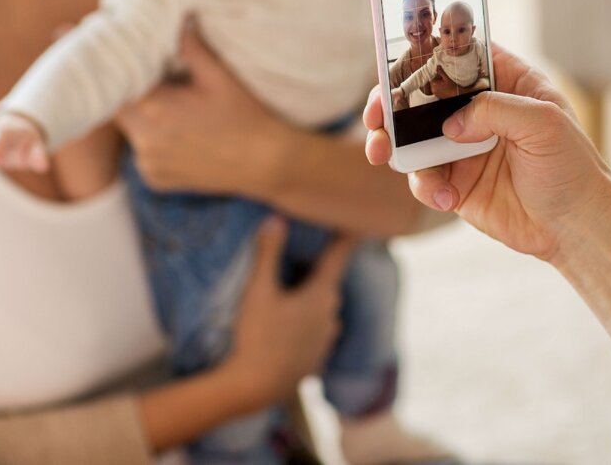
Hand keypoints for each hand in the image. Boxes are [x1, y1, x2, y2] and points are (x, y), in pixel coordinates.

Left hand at [116, 26, 288, 194]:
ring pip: (132, 130)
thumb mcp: (220, 76)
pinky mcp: (155, 179)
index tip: (140, 62)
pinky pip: (143, 153)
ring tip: (177, 112)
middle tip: (163, 85)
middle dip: (136, 93)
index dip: (125, 69)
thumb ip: (191, 47)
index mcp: (155, 108)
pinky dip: (154, 143)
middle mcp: (144, 140)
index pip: (119, 82)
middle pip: (121, 107)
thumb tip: (178, 19)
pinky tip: (181, 136)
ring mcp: (148, 163)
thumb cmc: (246, 116)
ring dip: (144, 119)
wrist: (266, 163)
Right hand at [217, 218, 353, 403]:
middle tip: (307, 255)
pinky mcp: (314, 362)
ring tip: (293, 293)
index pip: (338, 258)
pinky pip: (314, 335)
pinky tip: (288, 328)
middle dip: (318, 270)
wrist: (252, 389)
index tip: (358, 225)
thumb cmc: (256, 336)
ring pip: (322, 312)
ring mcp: (325, 343)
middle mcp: (331, 318)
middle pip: (327, 285)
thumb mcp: (258, 290)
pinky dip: (305, 326)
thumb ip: (268, 254)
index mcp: (321, 295)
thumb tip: (276, 220)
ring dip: (311, 301)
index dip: (346, 239)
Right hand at [364, 44, 610, 260]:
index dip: (425, 52)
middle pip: (423, 94)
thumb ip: (495, 110)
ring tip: (382, 154)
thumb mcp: (544, 123)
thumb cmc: (572, 167)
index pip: (458, 54)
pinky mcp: (456, 183)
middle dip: (391, 102)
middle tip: (374, 116)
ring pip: (413, 136)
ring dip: (393, 144)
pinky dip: (425, 186)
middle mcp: (479, 111)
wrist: (576, 227)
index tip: (397, 62)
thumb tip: (450, 123)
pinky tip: (446, 200)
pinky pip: (423, 177)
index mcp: (505, 82)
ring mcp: (464, 147)